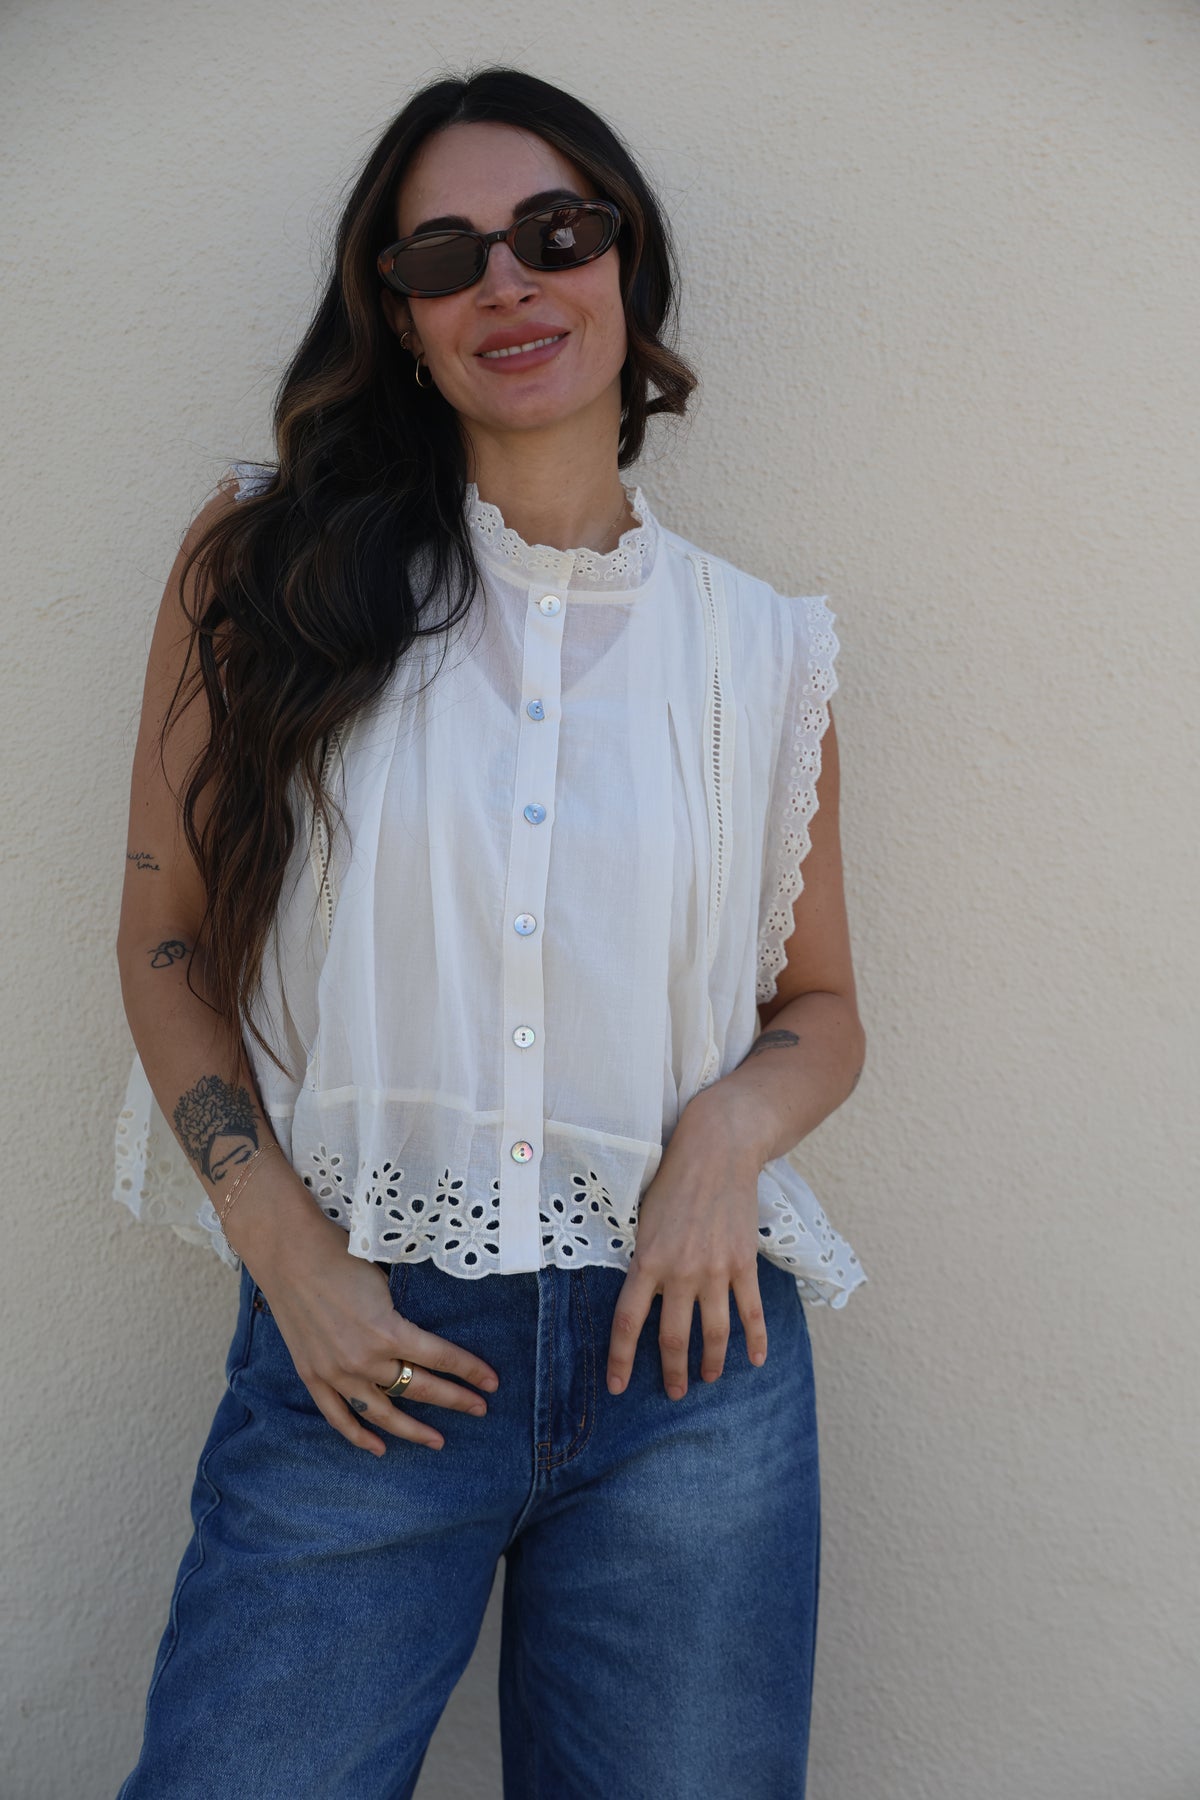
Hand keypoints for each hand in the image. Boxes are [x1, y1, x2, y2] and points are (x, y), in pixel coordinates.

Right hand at [242, 1189, 499, 1456]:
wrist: (289, 1254)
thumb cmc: (341, 1255)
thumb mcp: (386, 1280)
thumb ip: (403, 1315)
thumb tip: (425, 1336)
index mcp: (388, 1331)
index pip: (440, 1358)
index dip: (470, 1370)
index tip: (492, 1382)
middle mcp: (364, 1359)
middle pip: (419, 1388)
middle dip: (455, 1400)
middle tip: (480, 1409)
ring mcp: (335, 1372)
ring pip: (382, 1413)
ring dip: (412, 1430)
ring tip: (438, 1440)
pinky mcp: (312, 1376)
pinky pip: (339, 1416)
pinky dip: (358, 1435)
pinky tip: (379, 1449)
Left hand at [605, 1091, 768, 1400]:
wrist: (717, 1150)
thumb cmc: (673, 1180)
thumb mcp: (643, 1219)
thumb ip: (643, 1260)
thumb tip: (641, 1297)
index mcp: (647, 1260)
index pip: (628, 1323)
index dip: (621, 1360)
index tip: (618, 1387)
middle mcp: (680, 1271)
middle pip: (674, 1338)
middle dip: (672, 1372)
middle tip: (673, 1393)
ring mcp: (716, 1270)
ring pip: (715, 1333)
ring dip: (712, 1363)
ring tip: (709, 1379)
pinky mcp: (744, 1262)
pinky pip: (751, 1311)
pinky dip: (756, 1340)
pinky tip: (756, 1360)